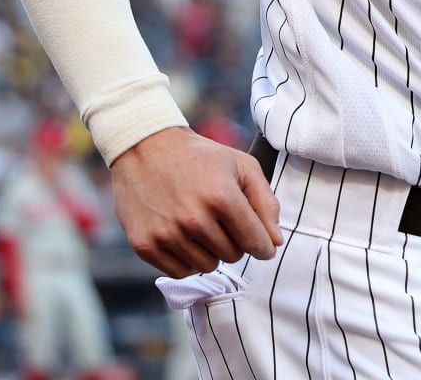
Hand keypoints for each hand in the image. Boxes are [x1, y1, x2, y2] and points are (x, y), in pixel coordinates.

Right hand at [110, 126, 282, 277]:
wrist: (146, 148)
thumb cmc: (199, 157)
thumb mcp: (241, 166)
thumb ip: (265, 203)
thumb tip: (275, 241)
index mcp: (221, 197)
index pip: (254, 241)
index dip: (264, 246)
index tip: (263, 246)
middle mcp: (193, 219)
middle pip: (233, 255)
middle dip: (235, 242)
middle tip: (224, 222)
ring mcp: (167, 234)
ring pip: (207, 266)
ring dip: (211, 252)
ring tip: (204, 227)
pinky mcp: (145, 245)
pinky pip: (180, 272)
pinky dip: (188, 260)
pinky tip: (186, 238)